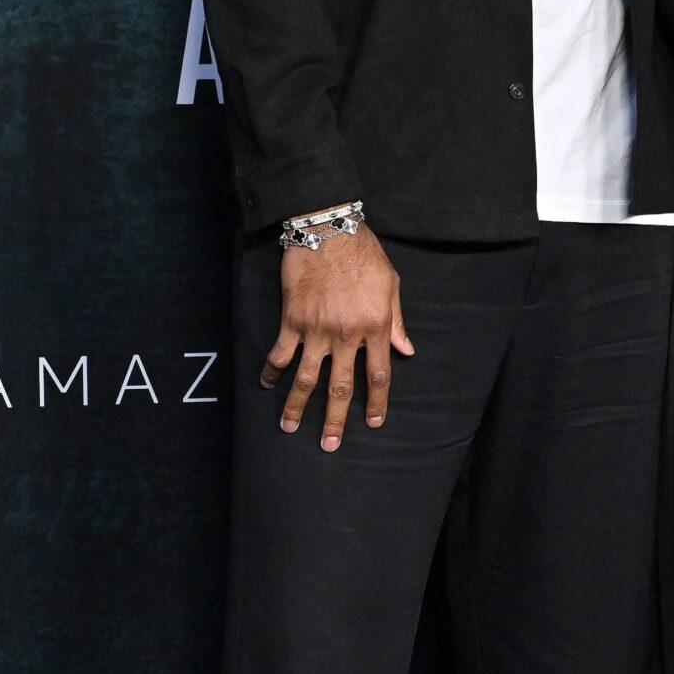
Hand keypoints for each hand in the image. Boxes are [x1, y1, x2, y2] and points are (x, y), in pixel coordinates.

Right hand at [263, 225, 412, 449]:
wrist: (328, 228)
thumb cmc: (364, 253)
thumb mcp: (391, 285)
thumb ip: (396, 321)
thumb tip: (407, 351)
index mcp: (374, 326)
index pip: (378, 374)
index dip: (376, 401)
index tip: (372, 423)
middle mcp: (346, 334)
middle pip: (341, 386)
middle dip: (335, 419)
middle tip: (330, 445)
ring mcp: (317, 329)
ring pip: (307, 377)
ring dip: (297, 405)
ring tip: (289, 426)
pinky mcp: (292, 319)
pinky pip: (281, 352)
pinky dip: (272, 370)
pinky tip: (266, 384)